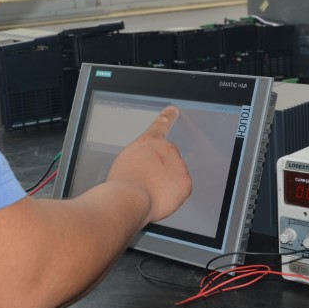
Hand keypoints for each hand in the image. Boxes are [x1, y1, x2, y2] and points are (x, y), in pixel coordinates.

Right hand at [106, 105, 191, 223]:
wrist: (129, 198)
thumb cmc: (123, 182)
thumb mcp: (126, 160)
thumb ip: (141, 158)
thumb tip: (146, 167)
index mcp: (149, 141)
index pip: (161, 124)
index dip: (168, 116)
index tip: (174, 109)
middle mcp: (167, 148)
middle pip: (170, 159)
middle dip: (163, 170)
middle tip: (148, 183)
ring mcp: (178, 164)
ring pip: (175, 176)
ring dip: (166, 185)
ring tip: (149, 192)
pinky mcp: (186, 182)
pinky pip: (181, 190)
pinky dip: (173, 196)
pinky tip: (159, 198)